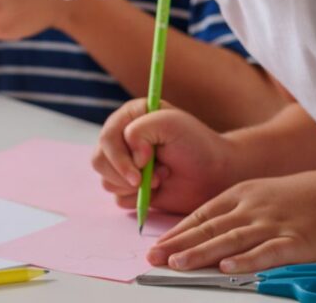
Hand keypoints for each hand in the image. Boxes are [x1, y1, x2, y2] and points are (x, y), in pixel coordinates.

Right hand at [92, 98, 235, 213]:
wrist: (215, 173)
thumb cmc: (196, 144)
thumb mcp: (170, 123)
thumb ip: (141, 130)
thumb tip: (132, 157)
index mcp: (129, 117)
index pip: (106, 137)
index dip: (120, 156)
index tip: (143, 165)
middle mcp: (122, 138)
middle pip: (99, 160)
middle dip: (124, 173)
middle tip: (154, 177)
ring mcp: (124, 163)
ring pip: (106, 180)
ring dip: (134, 185)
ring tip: (161, 177)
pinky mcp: (130, 186)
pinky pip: (118, 198)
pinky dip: (136, 198)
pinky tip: (158, 188)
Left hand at [147, 170, 315, 272]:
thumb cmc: (296, 197)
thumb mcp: (259, 195)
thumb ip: (232, 211)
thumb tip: (204, 230)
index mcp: (240, 195)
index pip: (201, 215)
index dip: (177, 231)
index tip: (157, 245)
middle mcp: (251, 208)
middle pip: (209, 228)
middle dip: (179, 243)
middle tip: (154, 257)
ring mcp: (273, 224)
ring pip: (231, 239)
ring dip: (202, 252)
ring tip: (178, 263)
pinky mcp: (297, 242)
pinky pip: (268, 252)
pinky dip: (246, 260)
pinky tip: (227, 268)